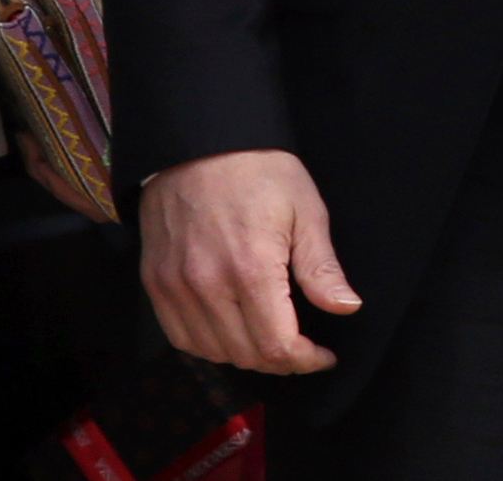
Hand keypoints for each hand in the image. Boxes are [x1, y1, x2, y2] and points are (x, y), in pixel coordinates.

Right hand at [140, 148, 360, 373]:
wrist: (198, 141)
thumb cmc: (259, 171)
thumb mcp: (304, 209)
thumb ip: (321, 267)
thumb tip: (347, 308)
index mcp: (250, 270)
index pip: (277, 346)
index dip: (305, 361)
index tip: (323, 355)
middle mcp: (206, 286)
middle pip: (246, 356)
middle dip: (281, 361)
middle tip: (302, 347)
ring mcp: (175, 286)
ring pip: (212, 353)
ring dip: (246, 356)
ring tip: (270, 339)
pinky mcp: (155, 282)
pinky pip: (181, 337)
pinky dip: (209, 346)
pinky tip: (231, 331)